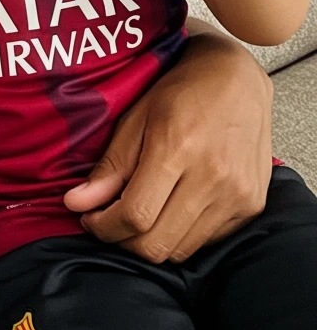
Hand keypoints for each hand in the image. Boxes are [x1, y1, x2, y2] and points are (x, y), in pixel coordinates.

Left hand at [63, 24, 272, 261]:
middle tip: (109, 220)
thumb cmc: (183, 91)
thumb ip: (110, 166)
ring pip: (181, 250)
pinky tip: (170, 210)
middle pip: (157, 244)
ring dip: (151, 241)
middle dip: (122, 240)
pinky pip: (207, 242)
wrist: (237, 79)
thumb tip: (77, 203)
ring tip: (138, 214)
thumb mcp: (136, 117)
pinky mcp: (251, 205)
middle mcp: (212, 177)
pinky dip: (181, 235)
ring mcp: (237, 195)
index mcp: (177, 149)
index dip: (104, 226)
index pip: (135, 215)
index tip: (90, 218)